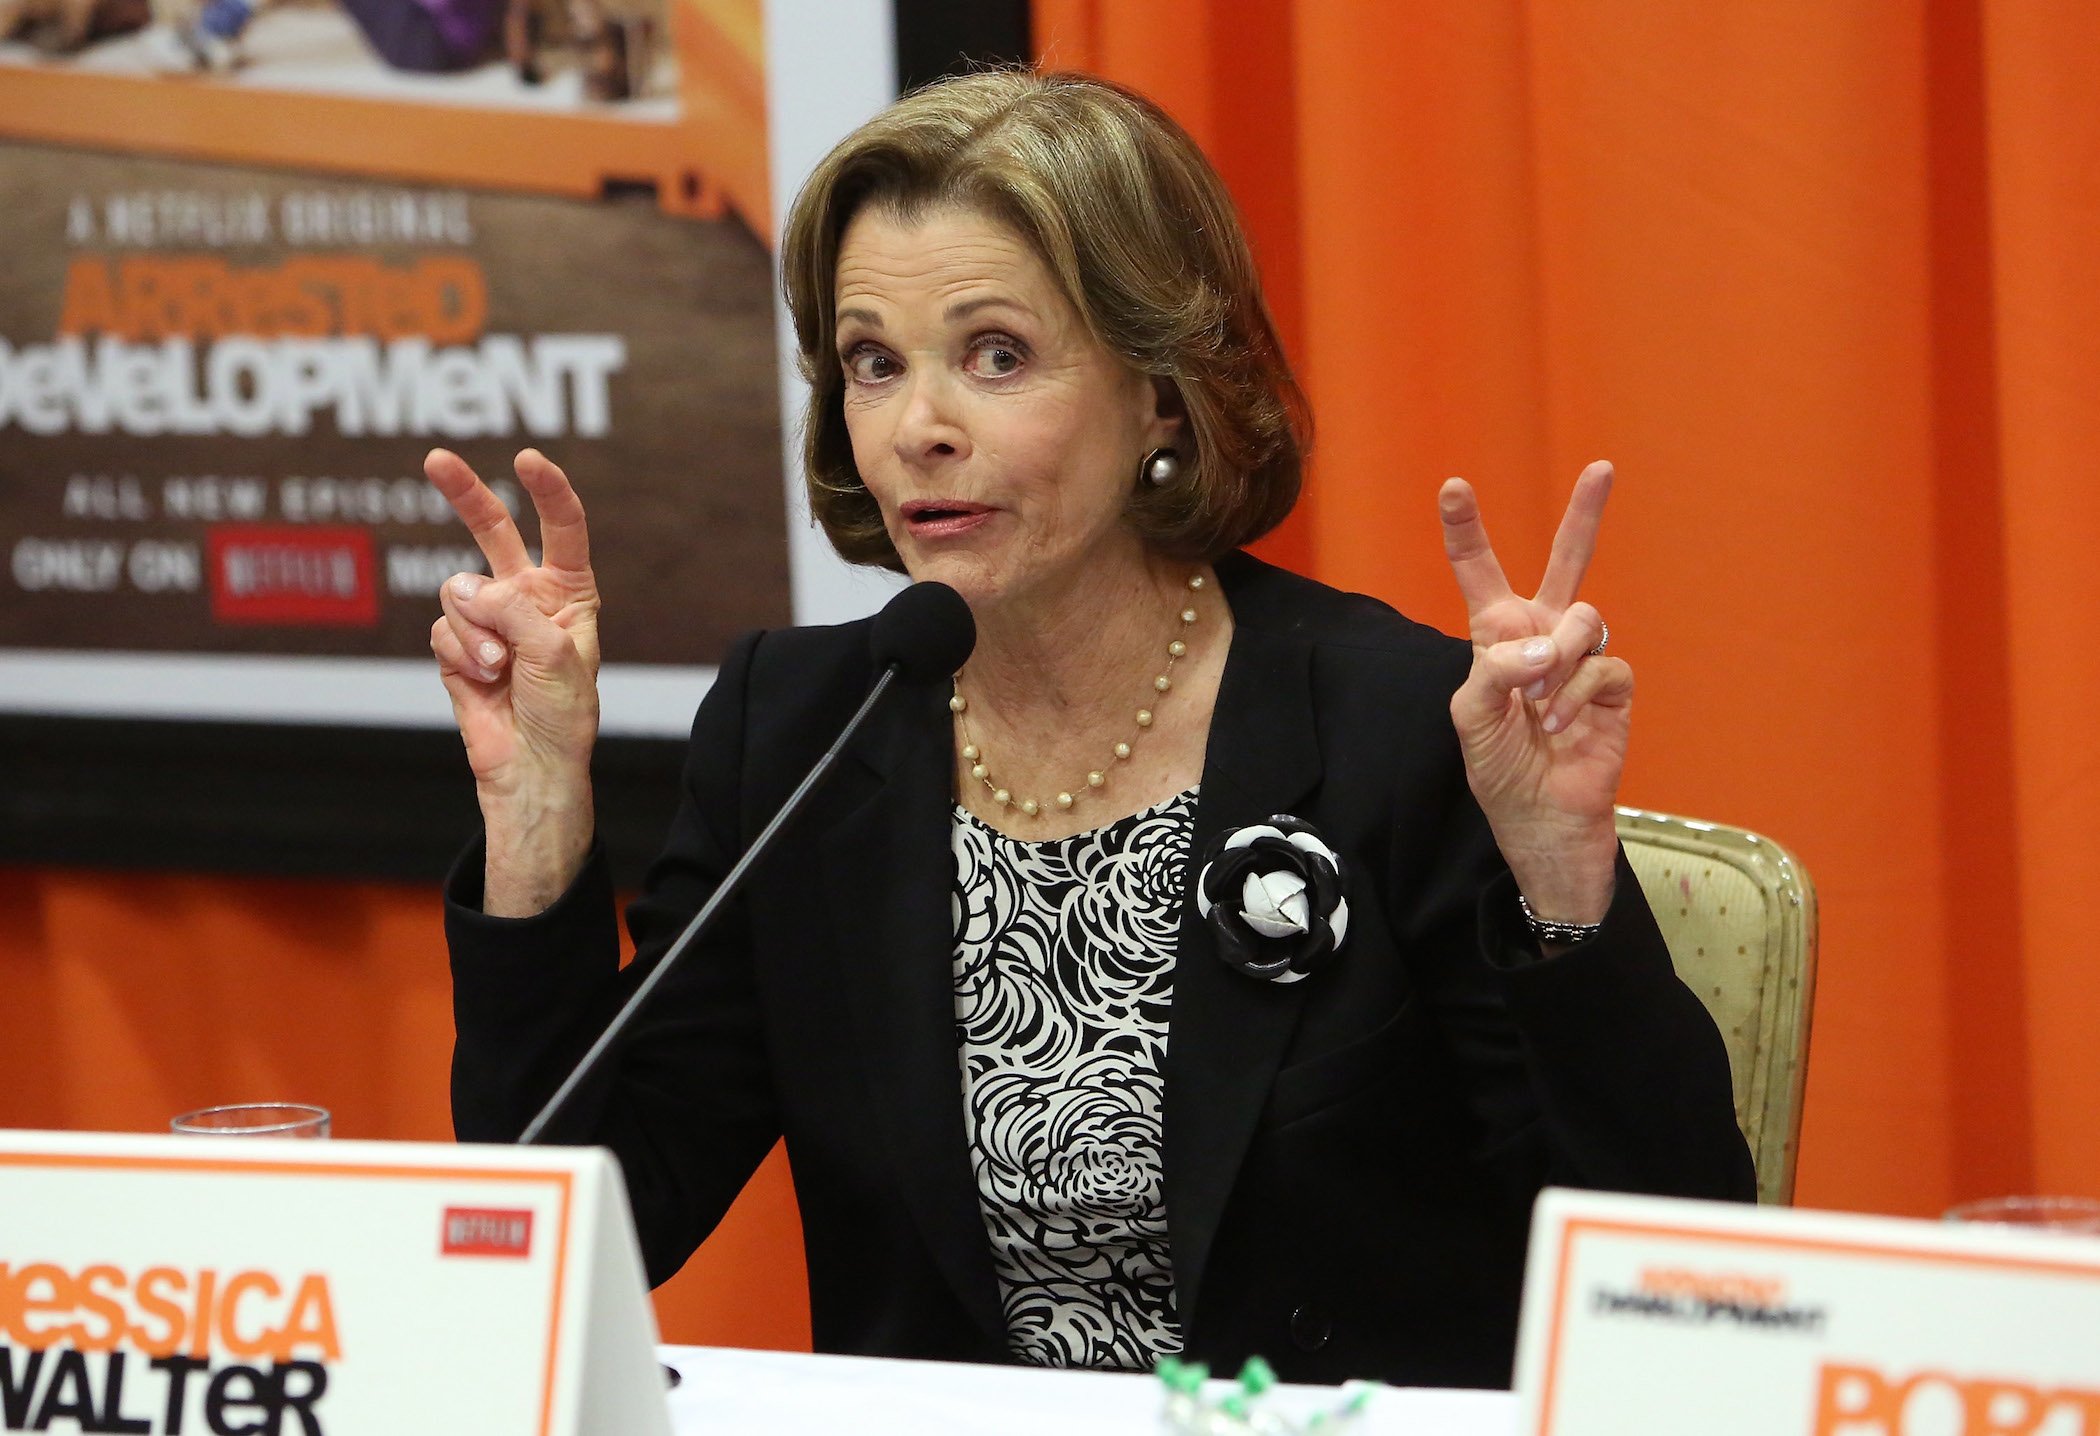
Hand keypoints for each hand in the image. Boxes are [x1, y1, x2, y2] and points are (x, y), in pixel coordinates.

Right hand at [426, 447, 601, 805]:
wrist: (532, 767)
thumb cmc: (562, 714)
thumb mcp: (554, 653)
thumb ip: (513, 609)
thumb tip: (463, 589)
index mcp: (568, 592)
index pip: (562, 528)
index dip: (548, 491)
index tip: (528, 459)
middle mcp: (526, 597)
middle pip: (492, 531)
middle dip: (465, 493)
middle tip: (436, 458)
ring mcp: (488, 619)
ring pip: (458, 591)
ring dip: (475, 630)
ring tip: (500, 668)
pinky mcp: (456, 645)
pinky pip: (442, 628)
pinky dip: (461, 652)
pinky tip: (482, 680)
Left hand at [1441, 461, 1630, 924]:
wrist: (1542, 819)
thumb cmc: (1499, 769)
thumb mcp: (1472, 719)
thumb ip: (1495, 671)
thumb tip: (1546, 646)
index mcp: (1496, 636)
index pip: (1480, 573)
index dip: (1466, 531)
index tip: (1452, 486)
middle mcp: (1542, 636)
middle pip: (1566, 562)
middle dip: (1584, 515)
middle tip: (1602, 467)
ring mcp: (1581, 659)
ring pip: (1584, 617)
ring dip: (1558, 662)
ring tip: (1539, 707)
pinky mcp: (1613, 687)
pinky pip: (1603, 666)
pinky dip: (1575, 696)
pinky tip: (1559, 727)